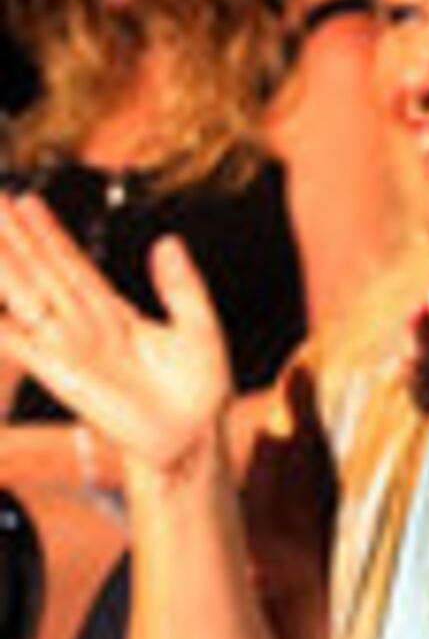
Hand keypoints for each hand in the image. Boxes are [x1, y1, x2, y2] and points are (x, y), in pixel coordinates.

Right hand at [0, 198, 231, 483]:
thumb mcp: (199, 327)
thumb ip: (181, 286)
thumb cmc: (199, 388)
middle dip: (15, 238)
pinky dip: (0, 325)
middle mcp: (83, 322)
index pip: (72, 263)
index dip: (48, 233)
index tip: (27, 202)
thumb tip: (168, 241)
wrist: (192, 437)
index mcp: (113, 309)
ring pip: (26, 296)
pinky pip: (20, 343)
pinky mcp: (59, 373)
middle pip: (41, 271)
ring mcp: (67, 345)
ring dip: (4, 266)